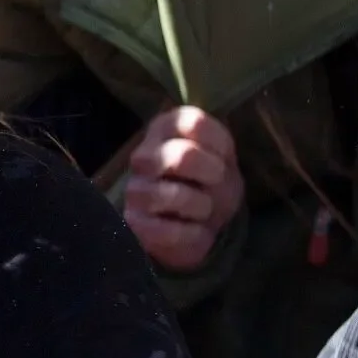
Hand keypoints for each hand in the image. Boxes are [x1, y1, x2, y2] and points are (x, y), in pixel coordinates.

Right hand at [124, 107, 244, 271]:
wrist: (198, 224)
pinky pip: (171, 231)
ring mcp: (135, 190)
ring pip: (177, 195)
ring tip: (202, 209)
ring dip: (203, 206)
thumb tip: (197, 150)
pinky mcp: (134, 223)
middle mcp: (143, 156)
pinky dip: (194, 234)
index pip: (194, 123)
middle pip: (184, 155)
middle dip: (212, 174)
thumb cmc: (210, 182)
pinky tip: (193, 230)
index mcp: (164, 128)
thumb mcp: (223, 157)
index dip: (219, 145)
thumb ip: (218, 144)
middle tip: (215, 184)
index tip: (222, 159)